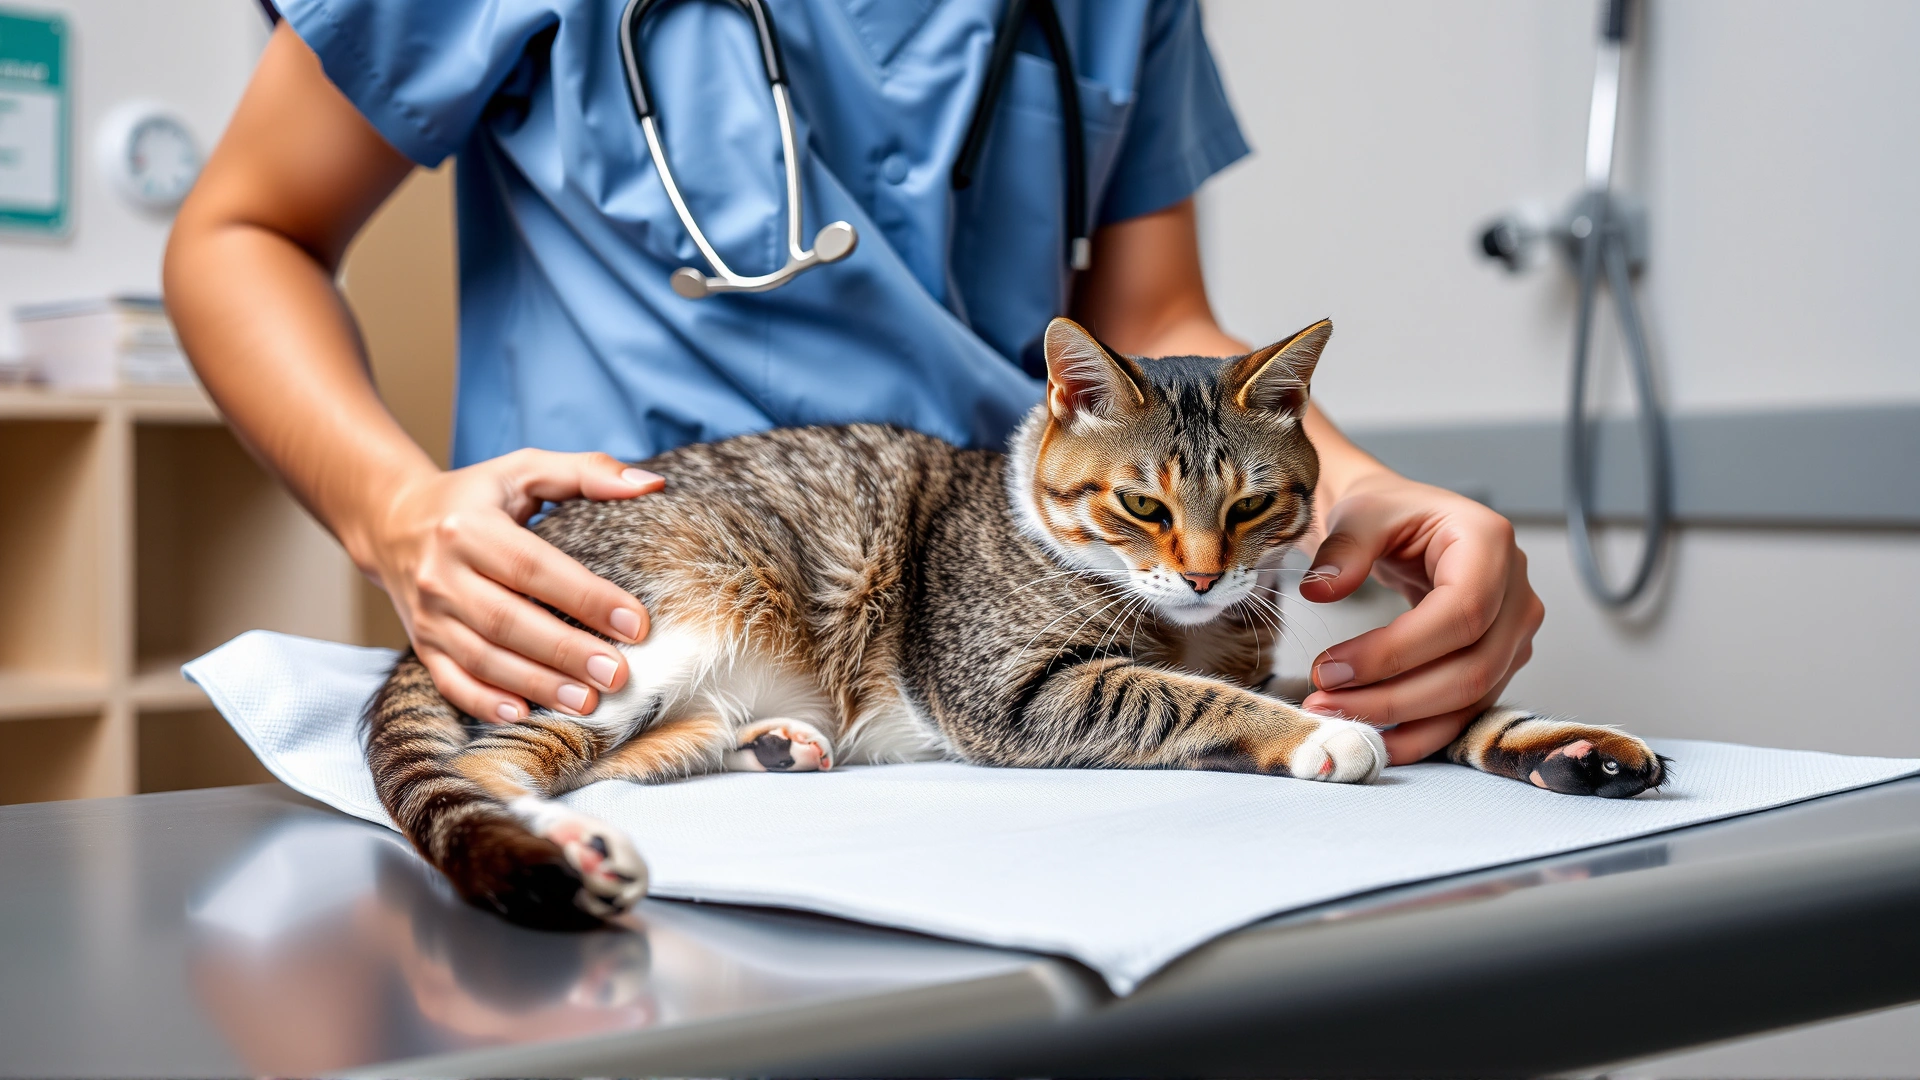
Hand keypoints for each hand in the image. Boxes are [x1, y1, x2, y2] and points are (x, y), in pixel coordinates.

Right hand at [352, 449, 663, 722]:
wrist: (392, 522)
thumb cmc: (475, 497)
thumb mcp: (524, 469)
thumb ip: (587, 471)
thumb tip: (652, 484)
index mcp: (468, 526)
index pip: (533, 567)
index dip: (585, 597)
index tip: (635, 623)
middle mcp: (441, 573)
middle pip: (507, 620)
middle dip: (565, 651)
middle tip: (617, 674)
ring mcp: (428, 614)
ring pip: (482, 658)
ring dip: (536, 684)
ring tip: (586, 701)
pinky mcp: (422, 644)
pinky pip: (450, 681)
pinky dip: (484, 703)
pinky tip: (523, 713)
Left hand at [1297, 473, 1544, 764]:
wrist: (1404, 523)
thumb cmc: (1388, 514)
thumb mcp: (1361, 513)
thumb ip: (1343, 548)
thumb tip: (1320, 590)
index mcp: (1490, 543)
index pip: (1460, 614)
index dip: (1395, 651)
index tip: (1330, 669)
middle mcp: (1517, 592)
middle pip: (1471, 668)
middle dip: (1393, 697)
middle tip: (1324, 700)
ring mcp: (1514, 634)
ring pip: (1470, 699)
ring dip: (1402, 721)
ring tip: (1336, 718)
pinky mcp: (1499, 665)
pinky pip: (1465, 712)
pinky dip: (1419, 733)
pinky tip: (1373, 738)